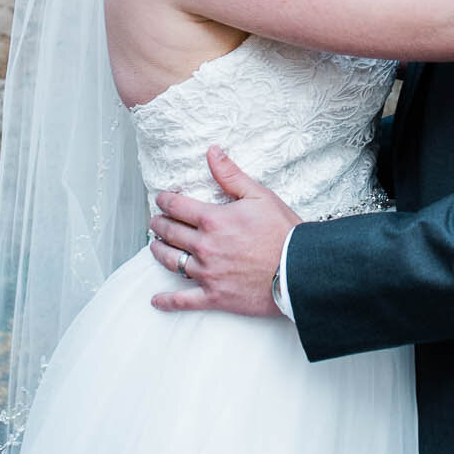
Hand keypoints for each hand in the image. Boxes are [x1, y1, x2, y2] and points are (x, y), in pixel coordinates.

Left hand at [147, 147, 300, 316]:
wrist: (298, 270)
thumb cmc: (283, 232)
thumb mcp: (259, 195)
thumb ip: (231, 175)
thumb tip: (212, 152)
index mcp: (213, 220)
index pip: (177, 207)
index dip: (165, 201)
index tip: (161, 199)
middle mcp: (205, 246)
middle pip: (170, 233)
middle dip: (159, 224)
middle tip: (155, 221)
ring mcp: (207, 273)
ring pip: (171, 262)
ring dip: (158, 252)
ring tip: (155, 246)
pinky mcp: (214, 296)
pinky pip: (183, 300)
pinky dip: (167, 301)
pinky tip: (156, 300)